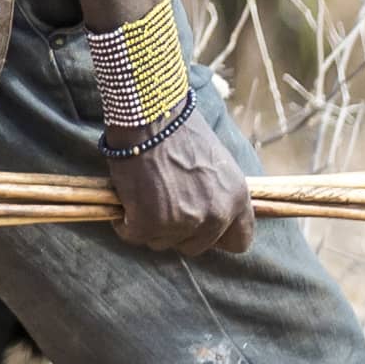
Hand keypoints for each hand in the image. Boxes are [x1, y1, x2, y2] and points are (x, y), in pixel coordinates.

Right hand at [106, 107, 253, 256]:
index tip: (201, 226)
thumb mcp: (218, 162)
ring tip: (144, 194)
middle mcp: (215, 215)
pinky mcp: (149, 224)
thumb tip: (208, 212)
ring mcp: (182, 223)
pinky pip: (133, 235)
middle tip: (162, 204)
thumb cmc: (181, 130)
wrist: (150, 117)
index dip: (217, 235)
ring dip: (150, 224)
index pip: (239, 242)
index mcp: (237, 199)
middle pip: (195, 246)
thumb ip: (219, 193)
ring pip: (162, 242)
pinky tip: (126, 198)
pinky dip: (124, 221)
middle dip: (178, 231)